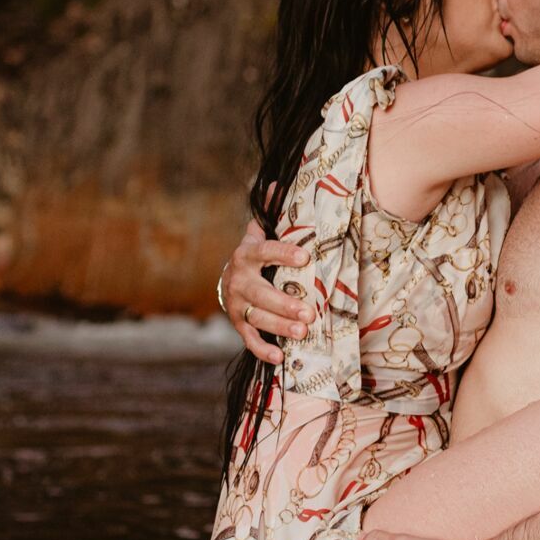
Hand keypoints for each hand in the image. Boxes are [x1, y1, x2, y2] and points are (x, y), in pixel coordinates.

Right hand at [223, 187, 315, 364]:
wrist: (229, 278)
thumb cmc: (257, 255)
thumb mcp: (261, 231)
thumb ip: (271, 212)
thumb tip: (279, 182)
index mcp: (247, 254)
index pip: (264, 251)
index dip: (283, 254)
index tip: (305, 258)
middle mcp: (238, 279)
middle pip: (261, 293)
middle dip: (285, 303)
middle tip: (310, 312)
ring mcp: (236, 304)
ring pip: (257, 316)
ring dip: (280, 326)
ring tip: (304, 331)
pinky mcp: (238, 323)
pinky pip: (249, 339)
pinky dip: (263, 349)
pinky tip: (281, 357)